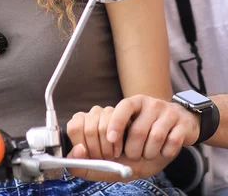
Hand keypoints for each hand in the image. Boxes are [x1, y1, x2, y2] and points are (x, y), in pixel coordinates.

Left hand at [66, 95, 200, 180]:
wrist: (180, 127)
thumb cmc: (146, 135)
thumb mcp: (124, 136)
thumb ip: (99, 145)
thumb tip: (76, 154)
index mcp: (131, 104)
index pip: (118, 110)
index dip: (113, 127)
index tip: (110, 143)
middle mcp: (148, 103)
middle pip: (137, 129)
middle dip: (132, 150)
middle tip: (131, 155)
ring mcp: (166, 111)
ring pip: (155, 136)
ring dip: (149, 153)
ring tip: (147, 154)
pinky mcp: (182, 122)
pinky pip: (172, 141)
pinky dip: (165, 153)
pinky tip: (162, 152)